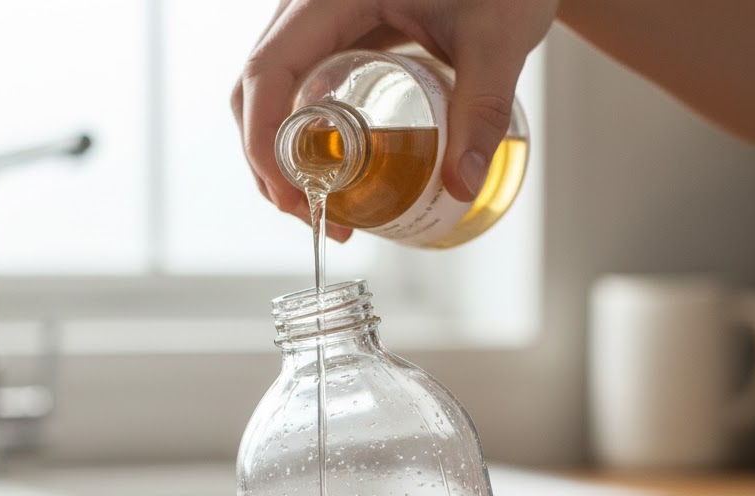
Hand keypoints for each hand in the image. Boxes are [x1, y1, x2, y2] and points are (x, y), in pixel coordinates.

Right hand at [231, 0, 557, 238]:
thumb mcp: (495, 36)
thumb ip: (482, 108)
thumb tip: (462, 185)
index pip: (268, 71)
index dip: (264, 140)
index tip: (292, 195)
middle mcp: (313, 7)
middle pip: (258, 93)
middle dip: (273, 164)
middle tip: (315, 215)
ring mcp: (322, 22)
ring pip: (276, 96)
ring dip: (286, 159)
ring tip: (328, 208)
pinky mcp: (340, 37)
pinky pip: (304, 90)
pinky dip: (309, 138)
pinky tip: (337, 174)